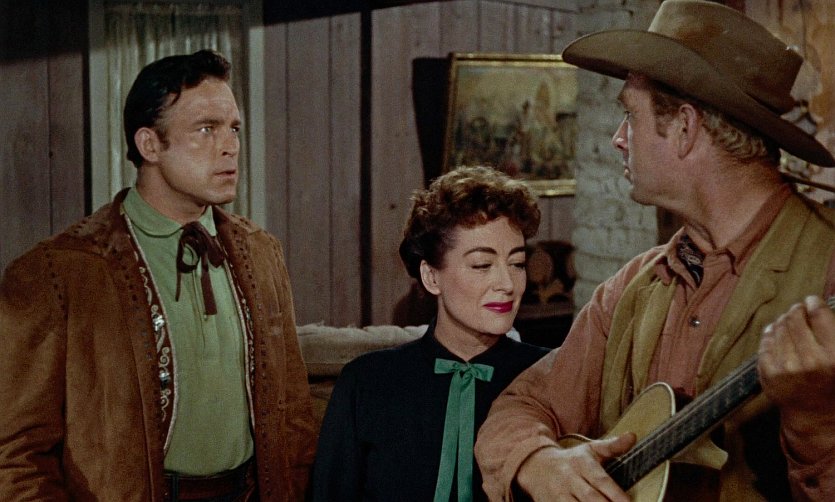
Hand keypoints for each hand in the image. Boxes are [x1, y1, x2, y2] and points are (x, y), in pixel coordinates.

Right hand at [516, 433, 635, 500]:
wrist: (536, 466)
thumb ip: (612, 446)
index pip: (602, 480)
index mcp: (582, 463)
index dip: (616, 494)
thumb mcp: (590, 450)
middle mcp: (570, 478)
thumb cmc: (571, 460)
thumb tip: (633, 436)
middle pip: (590, 497)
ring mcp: (559, 493)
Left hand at [759, 295, 834, 461]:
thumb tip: (817, 305)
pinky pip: (766, 341)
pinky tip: (777, 332)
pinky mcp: (768, 373)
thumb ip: (833, 334)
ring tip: (790, 322)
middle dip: (797, 310)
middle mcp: (810, 361)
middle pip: (795, 318)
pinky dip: (771, 333)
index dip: (814, 303)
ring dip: (784, 321)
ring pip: (779, 327)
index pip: (819, 315)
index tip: (812, 301)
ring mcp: (786, 368)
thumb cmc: (833, 385)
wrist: (816, 417)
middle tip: (799, 310)